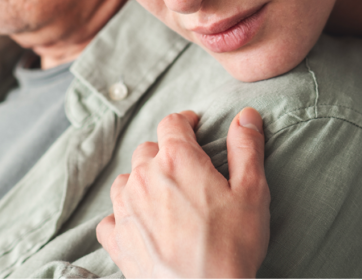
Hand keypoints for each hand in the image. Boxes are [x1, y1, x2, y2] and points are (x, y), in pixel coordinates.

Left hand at [96, 107, 269, 277]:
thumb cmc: (231, 246)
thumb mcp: (252, 192)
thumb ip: (246, 149)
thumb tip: (246, 116)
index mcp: (176, 159)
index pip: (172, 123)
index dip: (185, 122)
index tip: (194, 127)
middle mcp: (144, 178)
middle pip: (148, 150)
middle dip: (166, 153)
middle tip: (186, 169)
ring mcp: (125, 209)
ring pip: (125, 180)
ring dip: (142, 182)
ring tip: (162, 196)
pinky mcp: (117, 241)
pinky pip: (110, 219)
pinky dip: (122, 217)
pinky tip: (138, 225)